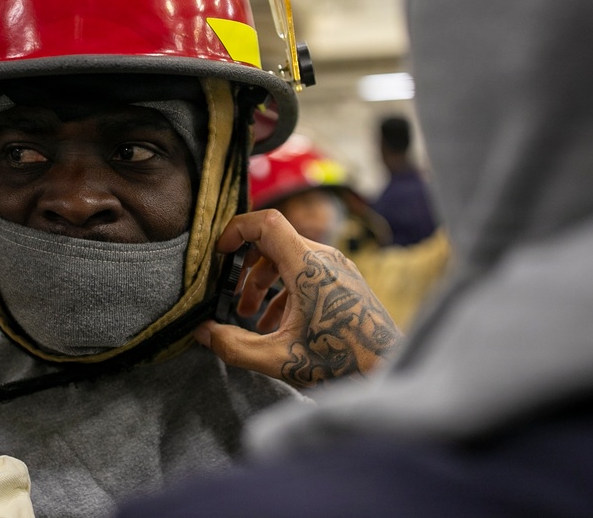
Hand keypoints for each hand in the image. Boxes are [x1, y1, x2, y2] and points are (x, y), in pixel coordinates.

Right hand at [195, 210, 403, 387]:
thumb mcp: (278, 358)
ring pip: (289, 258)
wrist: (390, 370)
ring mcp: (338, 267)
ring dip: (264, 283)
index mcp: (307, 266)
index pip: (266, 223)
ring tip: (251, 318)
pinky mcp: (346, 281)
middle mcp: (325, 258)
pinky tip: (278, 324)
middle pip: (274, 243)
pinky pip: (307, 272)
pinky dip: (285, 290)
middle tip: (234, 300)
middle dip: (246, 270)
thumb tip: (202, 333)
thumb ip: (234, 346)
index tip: (219, 253)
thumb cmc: (341, 362)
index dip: (237, 230)